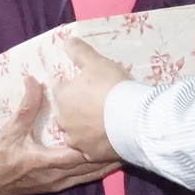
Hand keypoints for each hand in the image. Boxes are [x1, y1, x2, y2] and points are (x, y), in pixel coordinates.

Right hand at [0, 74, 119, 194]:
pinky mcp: (57, 185)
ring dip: (107, 164)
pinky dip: (95, 170)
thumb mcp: (10, 131)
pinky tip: (106, 161)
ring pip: (89, 175)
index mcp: (46, 161)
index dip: (98, 146)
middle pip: (91, 167)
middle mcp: (57, 176)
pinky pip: (82, 178)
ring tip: (126, 151)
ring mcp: (58, 183)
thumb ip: (25, 108)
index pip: (78, 154)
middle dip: (110, 156)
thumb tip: (33, 81)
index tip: (115, 131)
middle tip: (130, 141)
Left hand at [44, 38, 129, 164]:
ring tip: (102, 122)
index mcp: (63, 97)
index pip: (61, 89)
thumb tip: (67, 40)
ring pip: (76, 132)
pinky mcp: (91, 154)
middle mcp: (64, 119)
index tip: (89, 86)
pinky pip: (90, 148)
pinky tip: (108, 138)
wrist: (132, 119)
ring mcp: (76, 139)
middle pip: (67, 112)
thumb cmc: (112, 87)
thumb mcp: (97, 62)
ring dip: (85, 128)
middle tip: (97, 104)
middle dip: (77, 108)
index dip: (74, 86)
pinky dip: (96, 143)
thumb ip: (80, 52)